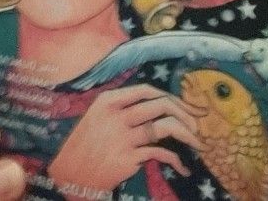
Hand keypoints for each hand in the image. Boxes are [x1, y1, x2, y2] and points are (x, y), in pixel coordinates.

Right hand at [46, 85, 202, 193]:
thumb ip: (123, 109)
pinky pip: (161, 154)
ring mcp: (122, 137)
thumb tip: (158, 106)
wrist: (70, 176)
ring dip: (188, 135)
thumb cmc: (85, 146)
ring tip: (198, 143)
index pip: (147, 90)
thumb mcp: (97, 118)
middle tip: (198, 123)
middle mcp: (116, 115)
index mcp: (108, 101)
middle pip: (161, 104)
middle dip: (186, 112)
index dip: (171, 96)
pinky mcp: (128, 158)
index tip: (186, 105)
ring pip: (165, 127)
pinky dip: (177, 161)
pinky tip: (183, 168)